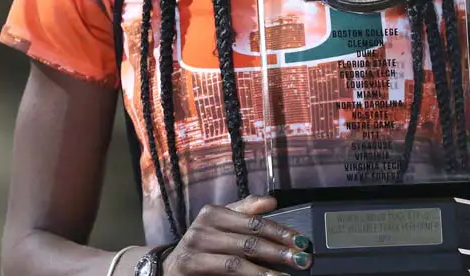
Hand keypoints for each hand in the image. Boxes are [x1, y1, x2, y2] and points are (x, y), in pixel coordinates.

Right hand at [162, 195, 311, 275]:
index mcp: (213, 213)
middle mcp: (202, 229)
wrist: (168, 267)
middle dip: (278, 252)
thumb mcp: (221, 223)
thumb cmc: (202, 245)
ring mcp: (195, 250)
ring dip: (263, 271)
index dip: (279, 232)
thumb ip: (246, 212)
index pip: (253, 222)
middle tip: (301, 259)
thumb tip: (272, 201)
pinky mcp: (189, 268)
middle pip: (248, 242)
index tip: (300, 241)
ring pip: (236, 262)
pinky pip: (224, 273)